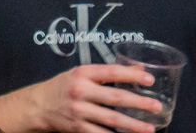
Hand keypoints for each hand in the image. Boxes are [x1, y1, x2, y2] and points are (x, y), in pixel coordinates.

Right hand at [20, 64, 164, 132]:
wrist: (38, 106)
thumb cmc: (63, 87)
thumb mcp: (81, 74)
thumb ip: (106, 73)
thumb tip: (137, 69)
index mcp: (83, 73)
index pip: (112, 72)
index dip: (132, 75)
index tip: (150, 79)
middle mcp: (81, 91)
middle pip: (115, 97)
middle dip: (139, 103)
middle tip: (157, 106)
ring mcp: (79, 111)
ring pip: (111, 119)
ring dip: (133, 125)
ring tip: (150, 128)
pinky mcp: (78, 128)